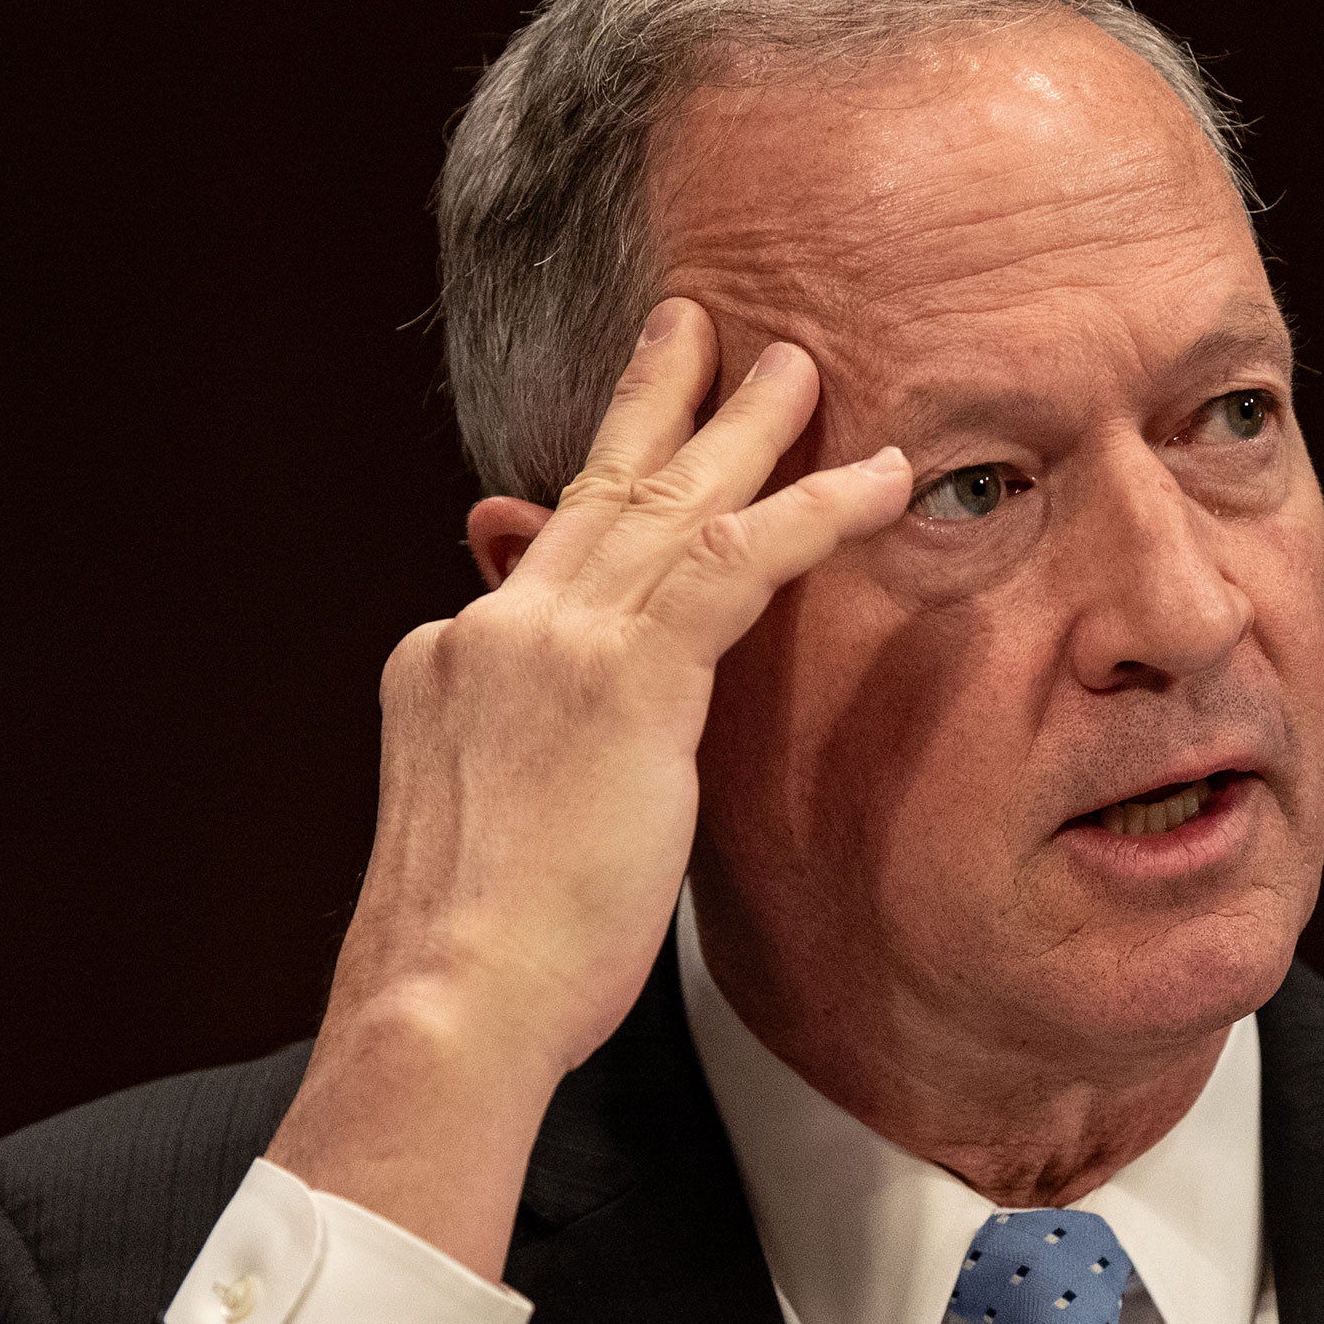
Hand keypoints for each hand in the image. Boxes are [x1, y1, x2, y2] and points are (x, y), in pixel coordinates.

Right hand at [264, 302, 907, 1278]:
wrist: (446, 997)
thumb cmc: (478, 964)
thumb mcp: (493, 836)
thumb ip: (534, 771)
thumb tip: (569, 777)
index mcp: (445, 665)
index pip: (540, 573)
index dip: (593, 522)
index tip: (623, 480)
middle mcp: (487, 630)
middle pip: (588, 495)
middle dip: (649, 403)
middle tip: (692, 326)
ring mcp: (548, 640)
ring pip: (664, 502)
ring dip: (740, 427)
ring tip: (797, 366)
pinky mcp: (624, 674)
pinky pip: (737, 561)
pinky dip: (815, 512)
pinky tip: (879, 478)